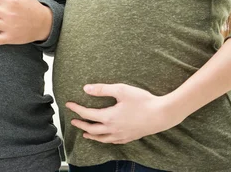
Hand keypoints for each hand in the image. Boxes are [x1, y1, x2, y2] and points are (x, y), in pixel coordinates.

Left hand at [66, 84, 184, 144]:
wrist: (162, 114)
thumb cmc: (142, 100)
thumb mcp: (121, 90)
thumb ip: (102, 89)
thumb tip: (85, 88)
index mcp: (109, 117)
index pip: (87, 114)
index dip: (77, 109)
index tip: (68, 105)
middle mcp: (113, 129)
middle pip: (92, 129)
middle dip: (81, 125)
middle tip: (73, 121)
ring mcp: (122, 135)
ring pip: (102, 138)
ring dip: (92, 135)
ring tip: (85, 134)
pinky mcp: (130, 137)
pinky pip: (113, 141)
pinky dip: (105, 140)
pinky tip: (105, 138)